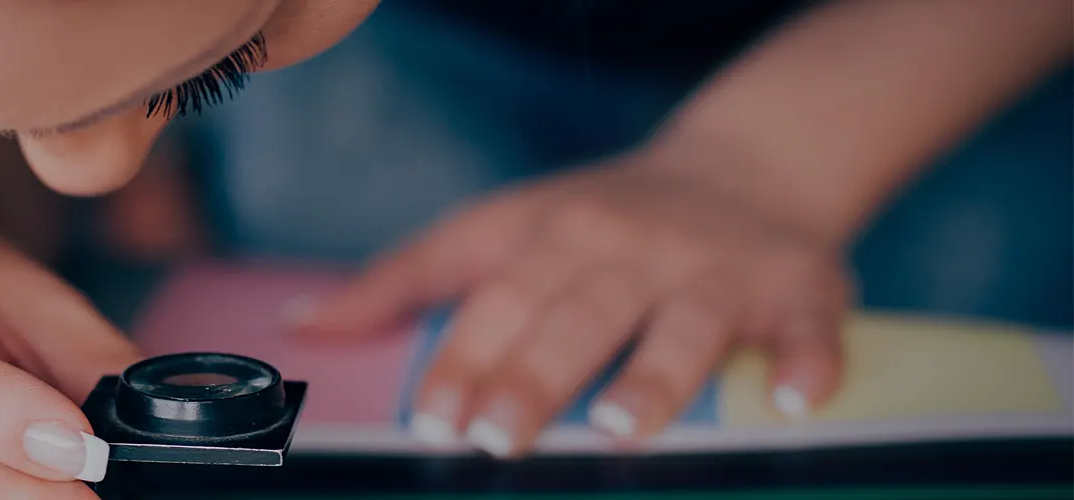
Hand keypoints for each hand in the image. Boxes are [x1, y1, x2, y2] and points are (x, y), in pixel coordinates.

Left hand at [296, 150, 854, 457]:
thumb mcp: (496, 229)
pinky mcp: (801, 286)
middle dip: (535, 375)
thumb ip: (405, 279)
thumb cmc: (597, 220)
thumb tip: (307, 322)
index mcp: (551, 236)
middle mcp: (629, 248)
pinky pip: (809, 327)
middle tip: (497, 434)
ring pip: (685, 324)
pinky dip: (808, 361)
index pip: (497, 300)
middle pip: (577, 315)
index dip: (462, 358)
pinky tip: (796, 400)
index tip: (430, 416)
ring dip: (656, 375)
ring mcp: (717, 269)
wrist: (748, 164)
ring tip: (622, 428)